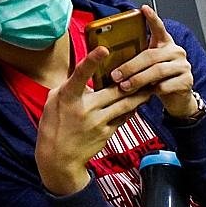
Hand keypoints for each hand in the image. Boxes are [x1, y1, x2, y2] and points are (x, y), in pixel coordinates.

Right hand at [36, 46, 158, 195]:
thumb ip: (69, 85)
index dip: (91, 61)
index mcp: (68, 97)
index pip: (80, 75)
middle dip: (133, 80)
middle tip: (148, 68)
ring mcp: (98, 122)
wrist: (59, 158)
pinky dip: (131, 109)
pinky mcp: (107, 133)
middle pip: (114, 90)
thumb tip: (83, 71)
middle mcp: (85, 108)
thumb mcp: (54, 101)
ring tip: (151, 86)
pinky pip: (123, 117)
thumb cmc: (54, 125)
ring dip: (139, 95)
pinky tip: (139, 102)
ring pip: (125, 104)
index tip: (103, 49)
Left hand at [109, 5, 197, 118]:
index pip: (159, 28)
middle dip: (130, 66)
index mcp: (166, 44)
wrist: (178, 99)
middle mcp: (177, 52)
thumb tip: (112, 60)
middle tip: (115, 74)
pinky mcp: (186, 81)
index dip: (152, 18)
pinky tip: (143, 94)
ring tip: (124, 86)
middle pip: (151, 56)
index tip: (144, 9)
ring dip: (138, 80)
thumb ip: (139, 59)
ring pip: (157, 71)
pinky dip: (151, 90)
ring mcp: (183, 66)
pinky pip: (164, 85)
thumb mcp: (149, 66)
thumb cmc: (159, 80)